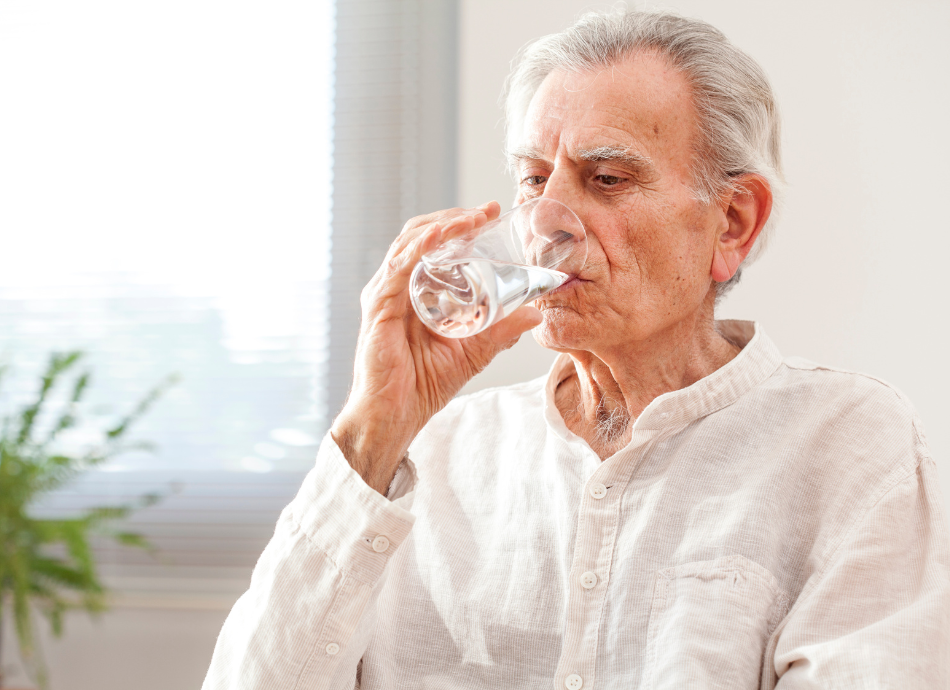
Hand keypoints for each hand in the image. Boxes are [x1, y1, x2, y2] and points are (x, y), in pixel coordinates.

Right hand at [330, 201, 542, 493]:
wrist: (396, 416)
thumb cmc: (423, 384)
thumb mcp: (474, 350)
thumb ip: (502, 330)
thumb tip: (536, 313)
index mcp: (413, 289)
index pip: (433, 243)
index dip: (460, 224)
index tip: (491, 214)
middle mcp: (395, 285)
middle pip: (420, 235)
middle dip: (454, 217)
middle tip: (487, 212)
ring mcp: (384, 294)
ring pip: (409, 243)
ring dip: (442, 225)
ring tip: (471, 219)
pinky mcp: (378, 308)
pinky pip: (397, 268)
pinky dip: (419, 248)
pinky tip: (440, 236)